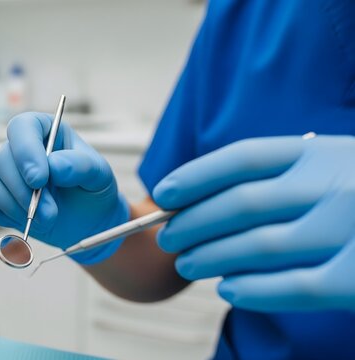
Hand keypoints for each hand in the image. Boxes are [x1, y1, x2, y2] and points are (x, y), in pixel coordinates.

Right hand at [0, 112, 129, 264]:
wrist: (86, 222)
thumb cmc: (92, 190)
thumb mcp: (98, 174)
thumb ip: (80, 165)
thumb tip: (55, 166)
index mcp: (44, 131)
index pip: (22, 127)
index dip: (25, 151)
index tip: (39, 179)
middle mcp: (20, 148)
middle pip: (3, 160)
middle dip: (25, 193)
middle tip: (49, 214)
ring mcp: (4, 172)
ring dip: (14, 207)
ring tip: (43, 220)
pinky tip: (20, 221)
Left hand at [154, 135, 354, 311]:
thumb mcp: (333, 164)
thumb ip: (282, 174)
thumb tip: (200, 196)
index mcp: (323, 153)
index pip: (244, 158)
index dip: (196, 175)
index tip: (164, 193)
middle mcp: (335, 184)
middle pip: (241, 203)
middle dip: (193, 222)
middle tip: (168, 237)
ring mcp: (351, 227)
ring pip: (260, 246)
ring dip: (212, 257)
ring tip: (187, 264)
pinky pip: (296, 288)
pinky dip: (255, 290)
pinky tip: (229, 290)